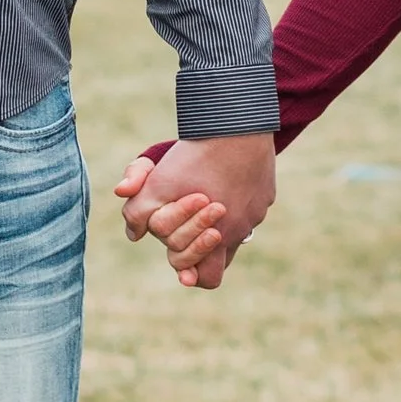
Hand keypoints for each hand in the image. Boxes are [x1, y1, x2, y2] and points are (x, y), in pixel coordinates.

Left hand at [114, 132, 275, 289]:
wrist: (235, 124)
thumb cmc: (194, 158)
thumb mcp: (156, 184)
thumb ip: (137, 213)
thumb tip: (134, 234)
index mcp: (218, 237)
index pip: (207, 278)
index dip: (190, 271)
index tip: (182, 269)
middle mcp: (242, 229)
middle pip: (224, 257)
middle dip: (200, 242)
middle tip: (190, 219)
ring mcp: (258, 210)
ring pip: (238, 228)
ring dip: (218, 219)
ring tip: (205, 197)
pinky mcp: (266, 191)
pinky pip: (252, 202)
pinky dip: (236, 194)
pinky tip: (224, 173)